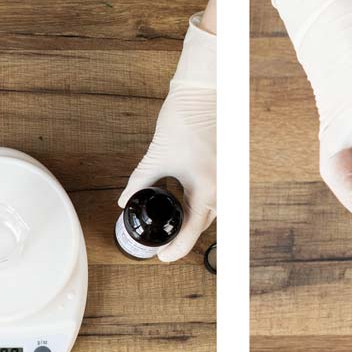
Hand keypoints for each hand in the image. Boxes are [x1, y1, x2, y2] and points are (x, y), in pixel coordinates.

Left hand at [118, 12, 215, 261]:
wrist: (203, 94)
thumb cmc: (185, 120)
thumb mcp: (157, 156)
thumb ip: (140, 181)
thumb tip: (124, 201)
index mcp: (207, 188)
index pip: (191, 231)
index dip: (176, 249)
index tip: (162, 257)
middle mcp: (222, 187)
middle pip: (203, 225)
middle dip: (183, 237)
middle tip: (163, 246)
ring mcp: (226, 179)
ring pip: (209, 212)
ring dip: (192, 221)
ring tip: (171, 227)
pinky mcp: (225, 170)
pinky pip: (213, 197)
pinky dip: (198, 205)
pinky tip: (183, 204)